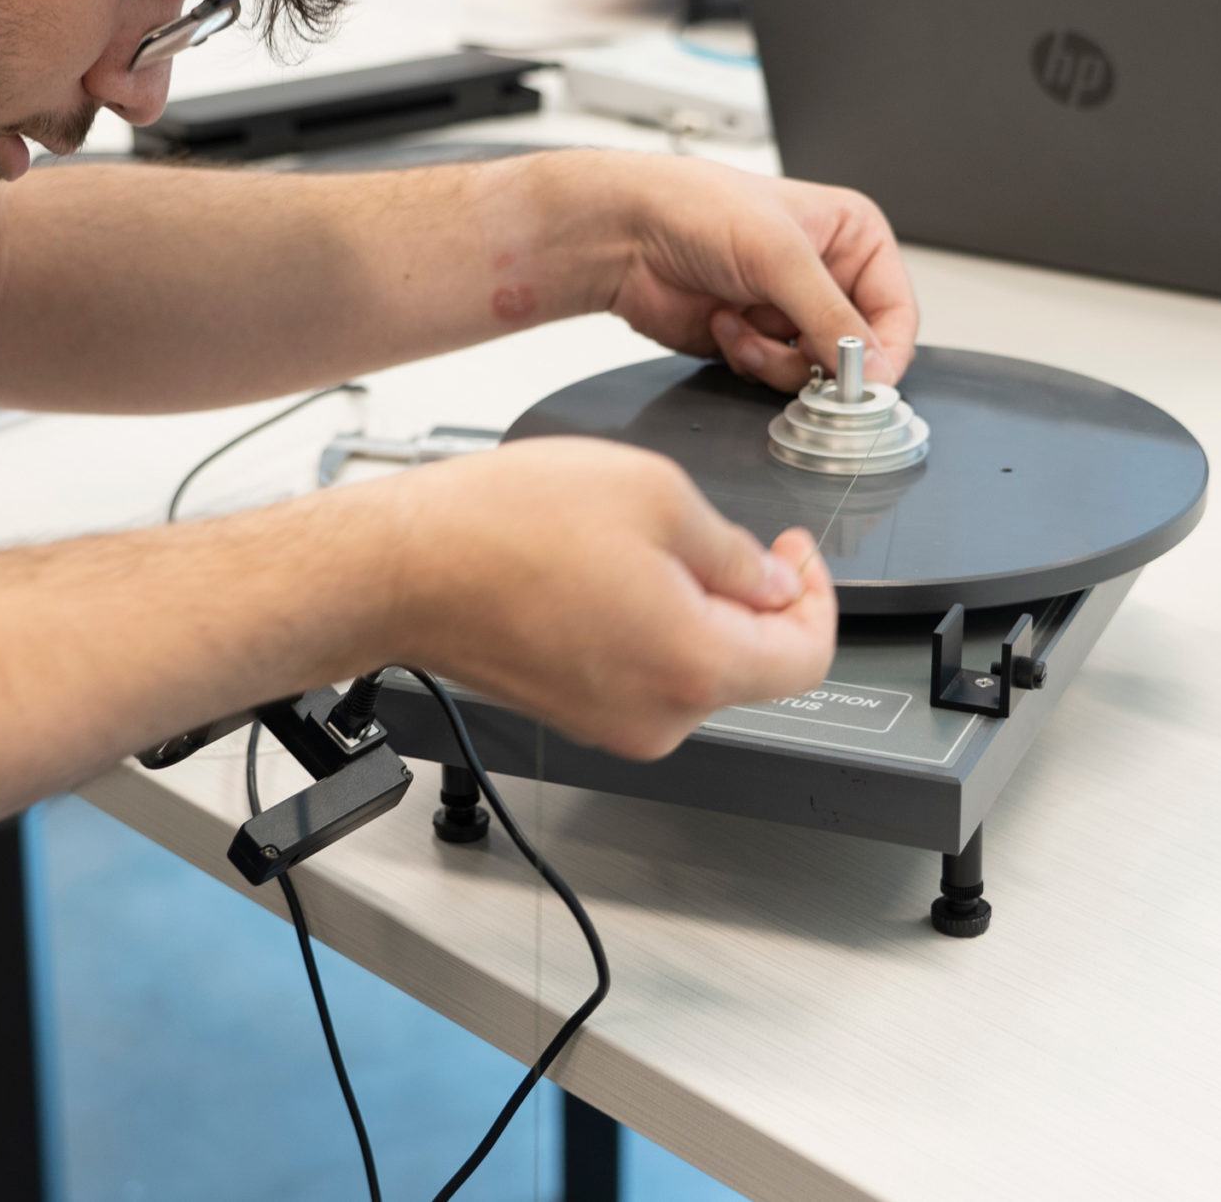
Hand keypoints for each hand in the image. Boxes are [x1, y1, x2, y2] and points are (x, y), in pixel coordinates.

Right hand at [374, 437, 835, 759]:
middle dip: (750, 598)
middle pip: (751, 666)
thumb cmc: (503, 528)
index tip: (795, 554)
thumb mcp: (655, 494)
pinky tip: (600, 572)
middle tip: (711, 532)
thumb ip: (736, 551)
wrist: (402, 569)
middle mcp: (658, 716)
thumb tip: (771, 581)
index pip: (809, 659)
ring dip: (693, 608)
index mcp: (694, 666)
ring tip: (634, 544)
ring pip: (694, 667)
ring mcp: (612, 724)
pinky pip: (643, 673)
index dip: (818, 598)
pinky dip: (646, 626)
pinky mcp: (574, 713)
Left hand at [578, 154, 917, 389]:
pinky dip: (748, 360)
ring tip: (741, 324)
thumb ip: (833, 316)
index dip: (883, 353)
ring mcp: (789, 311)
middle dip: (819, 360)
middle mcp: (827, 276)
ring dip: (774, 360)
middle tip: (797, 360)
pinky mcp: (756, 340)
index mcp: (853, 238)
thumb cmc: (696, 209)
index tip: (864, 383)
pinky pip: (773, 377)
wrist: (625, 234)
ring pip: (815, 372)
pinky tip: (723, 324)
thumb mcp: (780, 257)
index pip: (897, 312)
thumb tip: (872, 365)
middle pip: (856, 352)